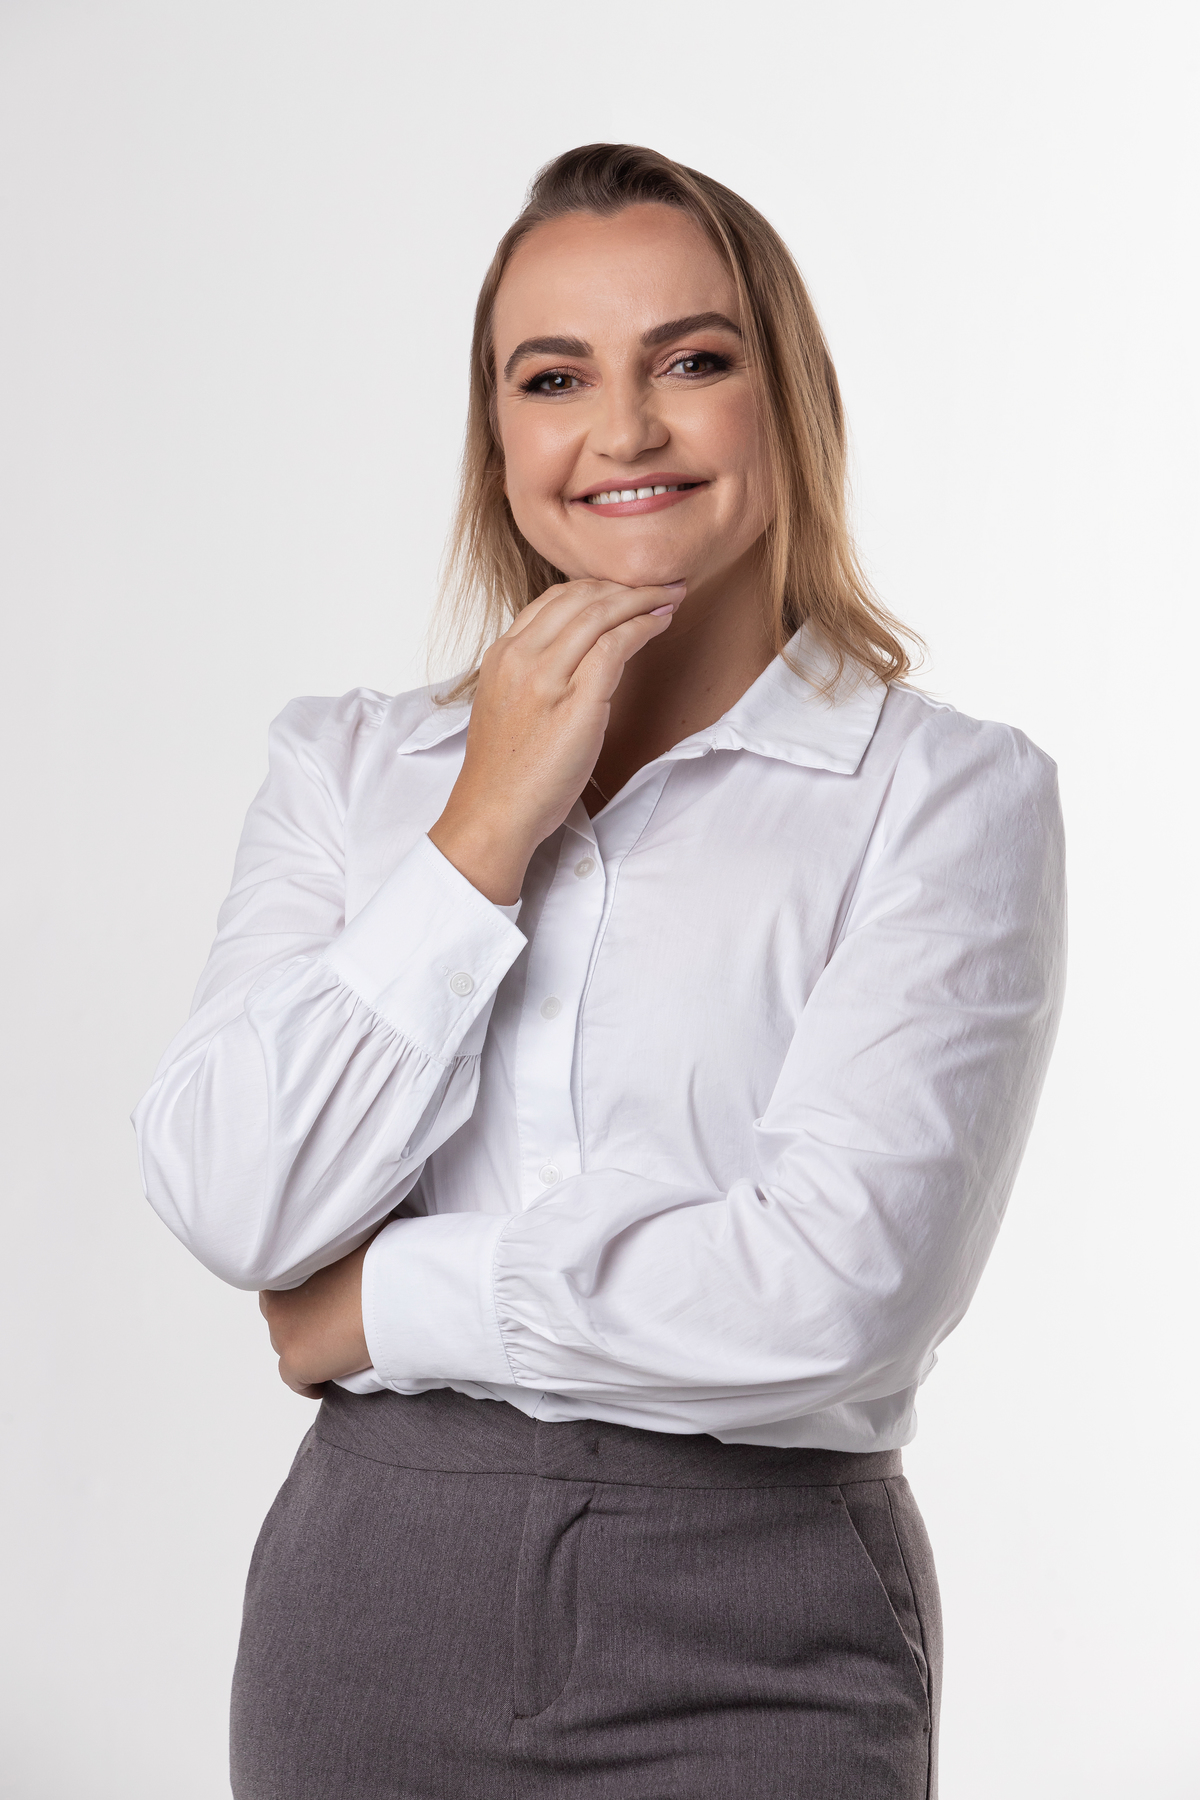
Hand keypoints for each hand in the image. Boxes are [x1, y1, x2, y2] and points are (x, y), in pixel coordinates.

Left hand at [259, 1239, 373, 1398]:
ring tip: (331, 1349)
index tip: (320, 1296)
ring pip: (286, 1345)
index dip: (300, 1290)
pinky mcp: (295, 1363)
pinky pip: (294, 1380)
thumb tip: (357, 1226)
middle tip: (328, 1321)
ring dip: (305, 1346)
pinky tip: (322, 1383)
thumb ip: (347, 1233)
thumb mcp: (362, 1233)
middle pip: (281, 1314)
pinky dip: (307, 1383)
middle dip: (300, 1317)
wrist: (389, 1297)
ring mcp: (283, 1334)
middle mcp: (276, 1300)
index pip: (280, 1282)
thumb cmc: (381, 1260)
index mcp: (286, 1268)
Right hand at [429, 577, 683, 903]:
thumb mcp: (506, 707)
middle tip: (660, 583)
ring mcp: (547, 677)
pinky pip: (616, 644)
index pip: (553, 600)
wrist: (494, 812)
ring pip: (601, 613)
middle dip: (625, 584)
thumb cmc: (505, 773)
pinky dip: (644, 626)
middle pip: (580, 597)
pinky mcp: (576, 701)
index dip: (596, 587)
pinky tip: (661, 623)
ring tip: (669, 596)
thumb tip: (570, 659)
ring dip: (643, 598)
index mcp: (502, 655)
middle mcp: (521, 657)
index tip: (624, 589)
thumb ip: (531, 675)